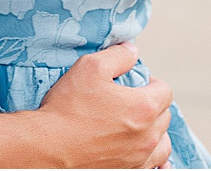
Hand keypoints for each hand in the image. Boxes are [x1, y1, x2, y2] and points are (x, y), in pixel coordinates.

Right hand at [36, 43, 172, 168]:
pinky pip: (154, 167)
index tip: (137, 85)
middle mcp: (147, 137)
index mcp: (143, 108)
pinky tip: (142, 153)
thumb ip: (118, 56)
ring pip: (162, 144)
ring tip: (138, 128)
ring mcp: (138, 160)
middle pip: (164, 116)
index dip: (152, 84)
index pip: (165, 92)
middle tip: (131, 103)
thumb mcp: (90, 67)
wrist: (46, 149)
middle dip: (152, 106)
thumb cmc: (67, 110)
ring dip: (155, 133)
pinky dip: (152, 159)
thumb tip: (133, 51)